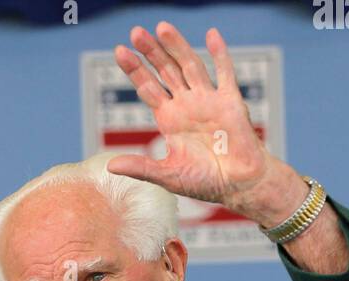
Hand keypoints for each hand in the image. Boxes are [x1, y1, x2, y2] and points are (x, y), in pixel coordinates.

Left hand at [107, 22, 304, 224]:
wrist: (239, 186)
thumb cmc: (205, 183)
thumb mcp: (168, 175)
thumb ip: (141, 168)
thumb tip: (109, 166)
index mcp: (170, 119)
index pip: (148, 87)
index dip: (135, 70)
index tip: (120, 51)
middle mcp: (187, 105)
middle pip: (166, 71)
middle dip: (151, 52)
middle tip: (136, 32)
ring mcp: (208, 100)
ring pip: (190, 66)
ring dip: (177, 46)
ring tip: (161, 27)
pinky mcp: (230, 102)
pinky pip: (225, 73)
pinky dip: (220, 54)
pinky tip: (212, 35)